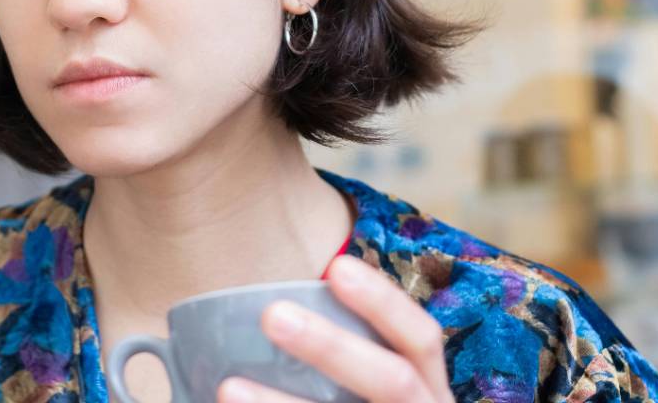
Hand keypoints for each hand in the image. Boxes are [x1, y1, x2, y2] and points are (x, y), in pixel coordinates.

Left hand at [216, 255, 454, 402]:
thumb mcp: (382, 393)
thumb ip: (349, 364)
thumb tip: (276, 314)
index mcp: (429, 392)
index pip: (420, 339)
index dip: (384, 302)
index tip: (336, 267)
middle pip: (392, 382)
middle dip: (333, 348)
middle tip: (272, 316)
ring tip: (227, 388)